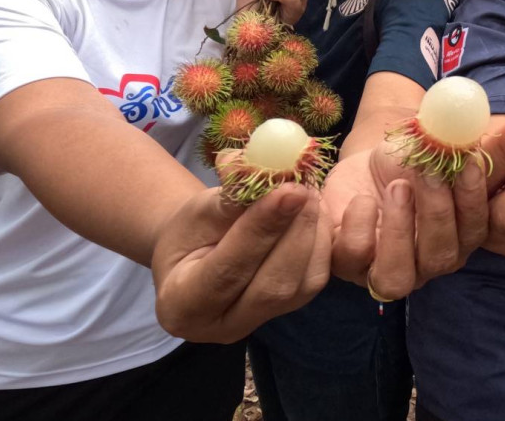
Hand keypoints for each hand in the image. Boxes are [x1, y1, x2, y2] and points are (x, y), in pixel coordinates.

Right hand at [152, 184, 330, 342]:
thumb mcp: (199, 211)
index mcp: (183, 306)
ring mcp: (260, 322)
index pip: (227, 272)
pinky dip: (321, 242)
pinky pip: (315, 279)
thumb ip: (232, 201)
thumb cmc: (192, 230)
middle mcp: (222, 326)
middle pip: (271, 287)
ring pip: (301, 286)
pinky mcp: (289, 309)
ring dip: (312, 235)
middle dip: (294, 233)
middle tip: (304, 189)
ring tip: (309, 195)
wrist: (197, 251)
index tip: (287, 191)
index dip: (260, 230)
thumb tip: (273, 179)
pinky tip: (315, 212)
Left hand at [327, 128, 492, 297]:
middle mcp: (431, 260)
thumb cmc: (418, 154)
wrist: (371, 157)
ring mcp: (389, 266)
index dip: (475, 200)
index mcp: (464, 234)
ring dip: (400, 231)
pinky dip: (360, 229)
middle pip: (442, 257)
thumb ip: (482, 140)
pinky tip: (363, 199)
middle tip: (429, 171)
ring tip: (398, 188)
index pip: (480, 232)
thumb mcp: (447, 141)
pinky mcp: (348, 260)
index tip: (470, 163)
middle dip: (437, 212)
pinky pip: (353, 260)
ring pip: (398, 277)